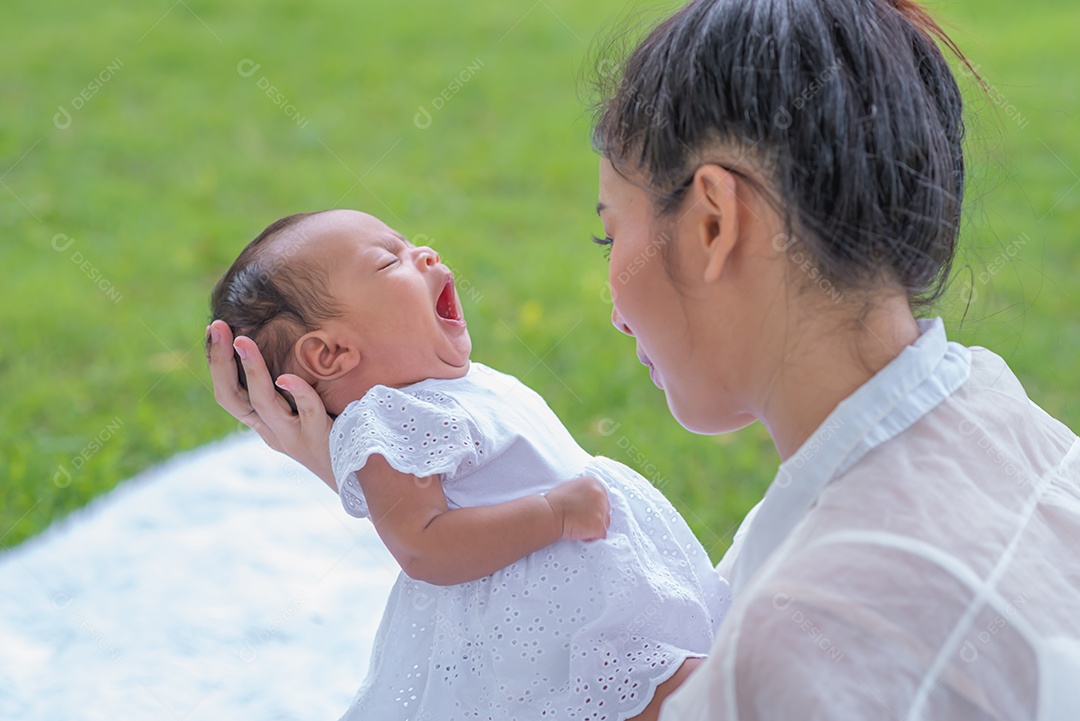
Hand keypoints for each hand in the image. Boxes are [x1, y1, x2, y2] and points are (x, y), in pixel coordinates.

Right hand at [206, 320, 335, 487]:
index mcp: (263, 423)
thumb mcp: (300, 414)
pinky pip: (306, 411)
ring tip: (242, 341)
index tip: (213, 329)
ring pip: (262, 403)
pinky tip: (287, 377)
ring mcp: (293, 436)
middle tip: (217, 327)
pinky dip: (297, 392)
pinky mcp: (318, 437)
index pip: (228, 393)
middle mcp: (271, 430)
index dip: (217, 363)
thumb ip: (288, 392)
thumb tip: (282, 347)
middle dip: (220, 361)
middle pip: (232, 397)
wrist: (356, 475)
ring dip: (251, 370)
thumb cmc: (330, 436)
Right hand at [544, 476, 610, 541]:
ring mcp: (601, 510)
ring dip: (594, 526)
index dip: (594, 507)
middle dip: (595, 517)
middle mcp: (600, 494)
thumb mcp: (570, 488)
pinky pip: (601, 535)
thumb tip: (587, 501)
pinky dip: (591, 537)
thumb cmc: (554, 503)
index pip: (602, 496)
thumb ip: (583, 493)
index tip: (587, 512)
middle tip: (581, 520)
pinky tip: (580, 532)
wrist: (549, 514)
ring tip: (579, 526)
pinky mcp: (599, 525)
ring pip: (605, 522)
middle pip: (605, 509)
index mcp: (593, 483)